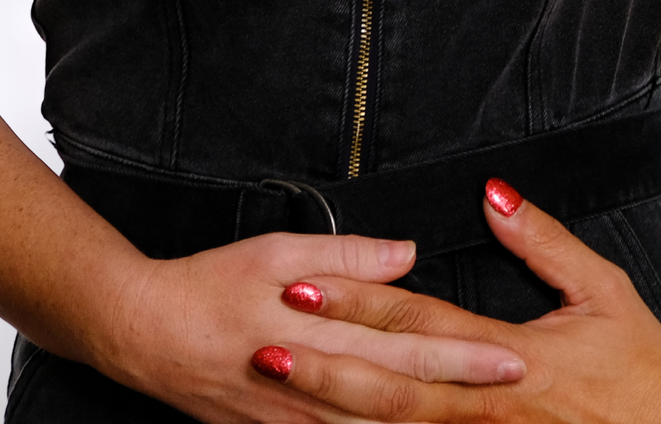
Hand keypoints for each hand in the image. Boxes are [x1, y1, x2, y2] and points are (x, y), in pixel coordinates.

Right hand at [93, 230, 526, 423]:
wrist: (144, 335)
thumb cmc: (210, 286)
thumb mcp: (278, 252)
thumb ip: (348, 257)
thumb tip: (407, 255)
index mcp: (322, 336)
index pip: (409, 350)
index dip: (464, 358)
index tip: (513, 359)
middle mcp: (314, 389)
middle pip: (403, 403)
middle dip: (463, 403)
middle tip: (516, 397)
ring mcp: (297, 422)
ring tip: (478, 422)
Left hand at [260, 182, 660, 423]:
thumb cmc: (639, 363)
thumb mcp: (601, 288)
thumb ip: (543, 241)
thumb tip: (493, 195)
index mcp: (511, 356)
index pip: (420, 323)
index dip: (360, 301)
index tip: (305, 284)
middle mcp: (487, 404)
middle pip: (390, 387)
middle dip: (325, 365)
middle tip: (266, 344)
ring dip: (336, 407)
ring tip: (282, 385)